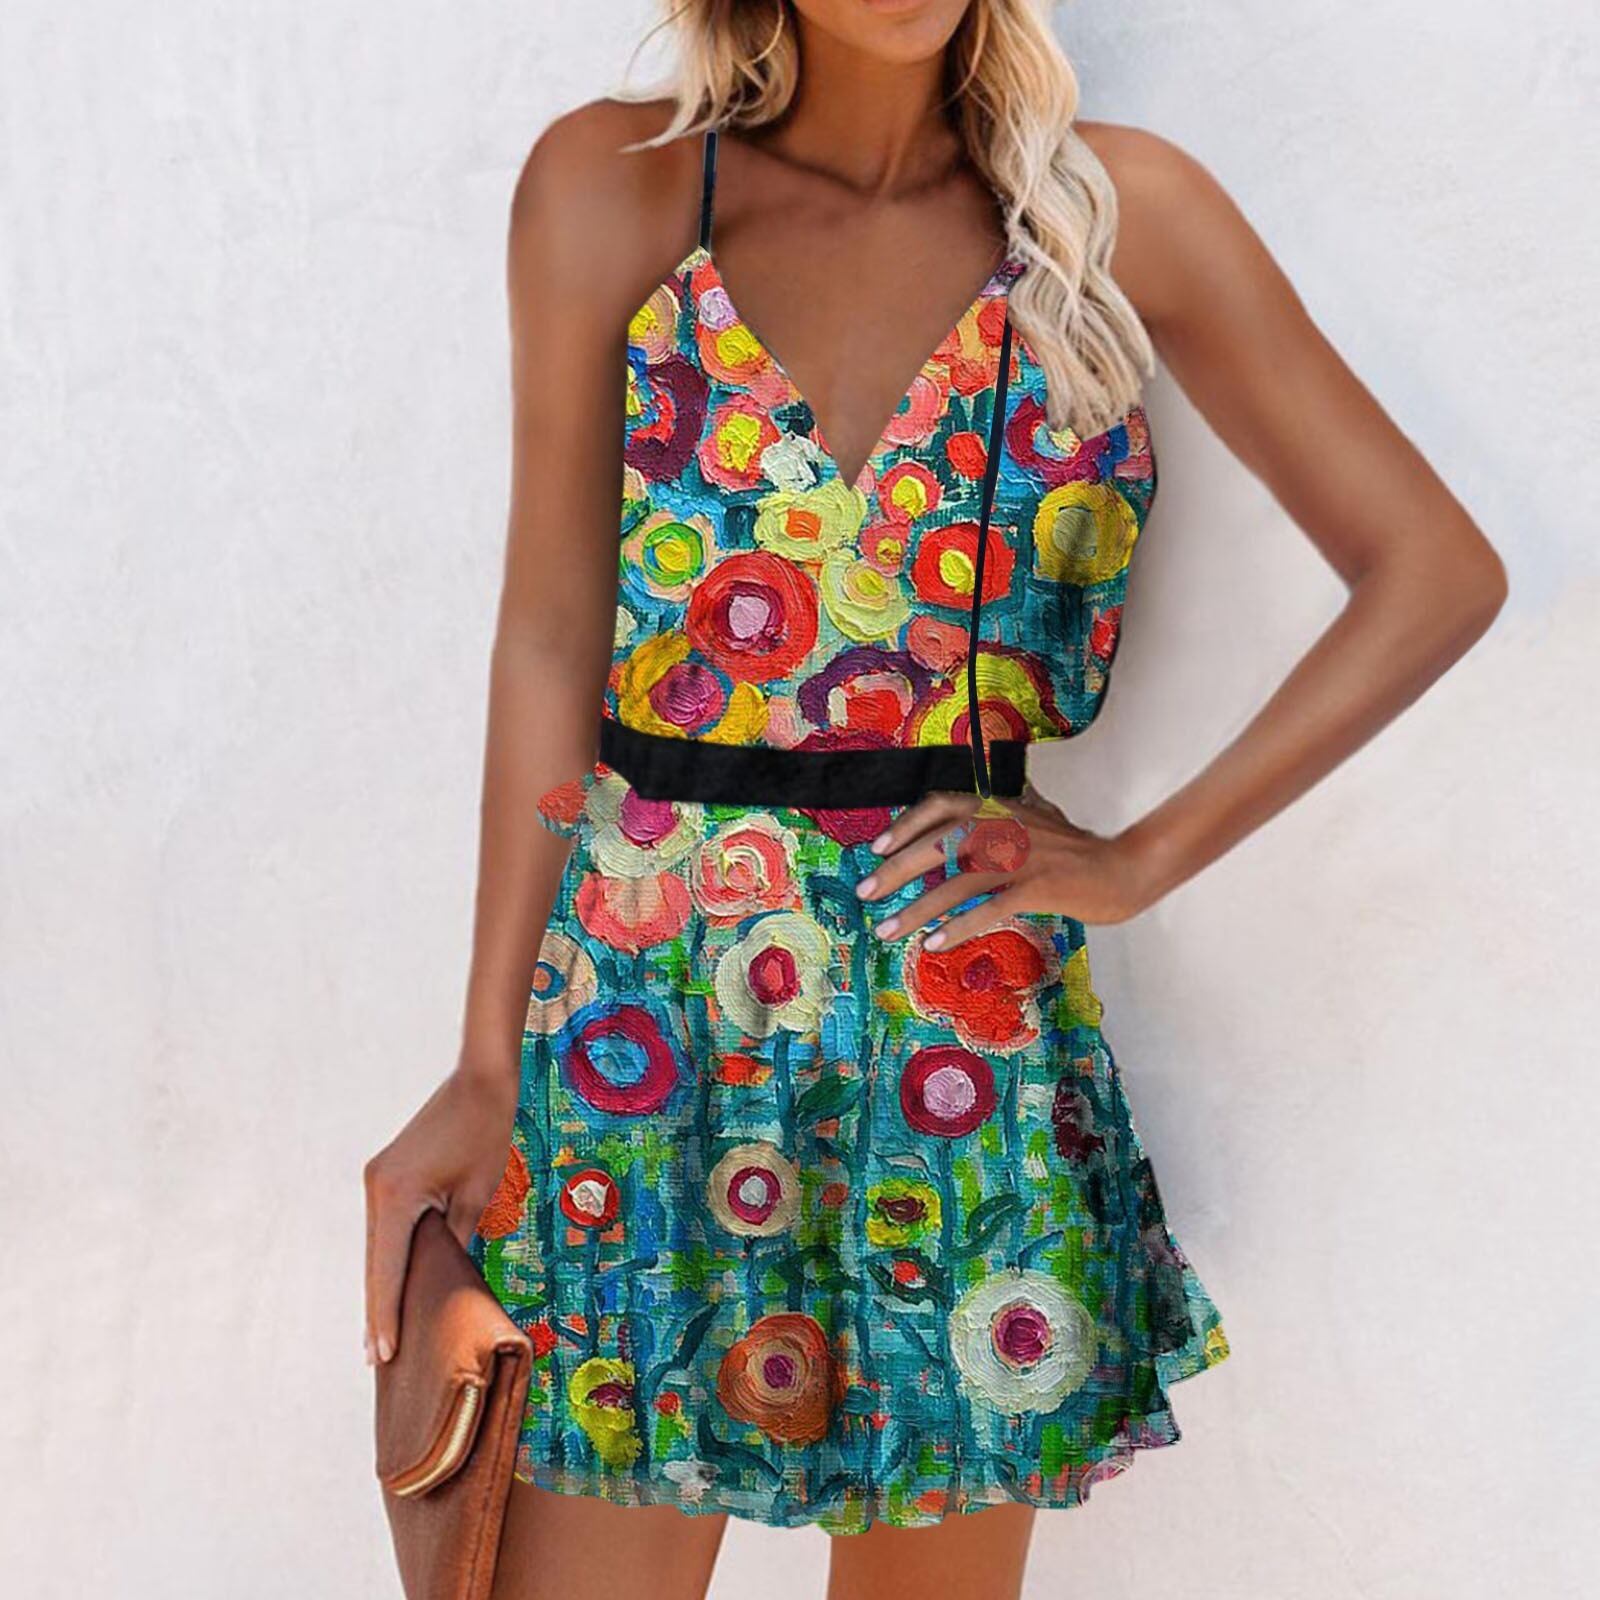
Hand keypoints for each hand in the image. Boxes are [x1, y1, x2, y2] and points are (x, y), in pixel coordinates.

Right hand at [362, 1063, 519, 1365]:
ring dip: (382, 1284)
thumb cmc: (487, 1133)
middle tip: (378, 1360)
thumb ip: (454, 1242)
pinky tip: (395, 1283)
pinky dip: (390, 1256)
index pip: (388, 1270)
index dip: (386, 1315)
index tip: (382, 1356)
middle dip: (379, 1309)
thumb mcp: (475, 1195)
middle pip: (377, 1262)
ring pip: (379, 1246)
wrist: (482, 1079)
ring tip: (383, 1334)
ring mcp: (377, 1178)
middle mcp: (376, 1188)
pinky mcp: (387, 1173)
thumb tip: (443, 1281)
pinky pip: (386, 1225)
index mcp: (396, 1196)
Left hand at [854, 781, 1154, 946]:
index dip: (906, 825)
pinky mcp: (1040, 887)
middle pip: (939, 844)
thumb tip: (959, 828)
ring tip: (889, 930)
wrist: (1125, 869)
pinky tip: (934, 944)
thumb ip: (999, 820)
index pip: (942, 805)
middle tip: (866, 893)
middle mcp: (1007, 825)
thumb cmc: (1075, 852)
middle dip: (896, 870)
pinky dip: (958, 927)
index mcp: (1000, 807)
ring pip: (958, 881)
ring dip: (917, 908)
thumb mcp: (1033, 822)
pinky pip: (989, 909)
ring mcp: (1024, 856)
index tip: (876, 848)